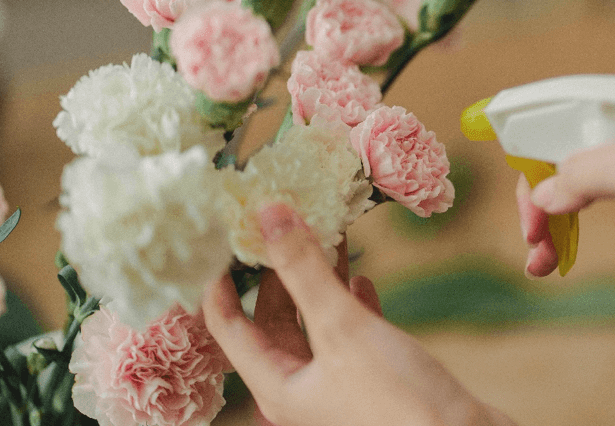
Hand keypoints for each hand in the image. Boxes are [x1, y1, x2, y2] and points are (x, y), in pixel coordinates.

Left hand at [203, 204, 515, 425]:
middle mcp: (301, 386)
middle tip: (281, 227)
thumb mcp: (340, 327)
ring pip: (314, 321)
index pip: (227, 326)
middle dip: (276, 272)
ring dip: (318, 281)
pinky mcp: (373, 378)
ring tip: (325, 239)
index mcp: (277, 384)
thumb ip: (303, 270)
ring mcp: (337, 383)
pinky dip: (351, 303)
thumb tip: (268, 214)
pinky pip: (350, 333)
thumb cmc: (395, 400)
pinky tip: (362, 281)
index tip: (223, 237)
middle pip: (272, 320)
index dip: (220, 282)